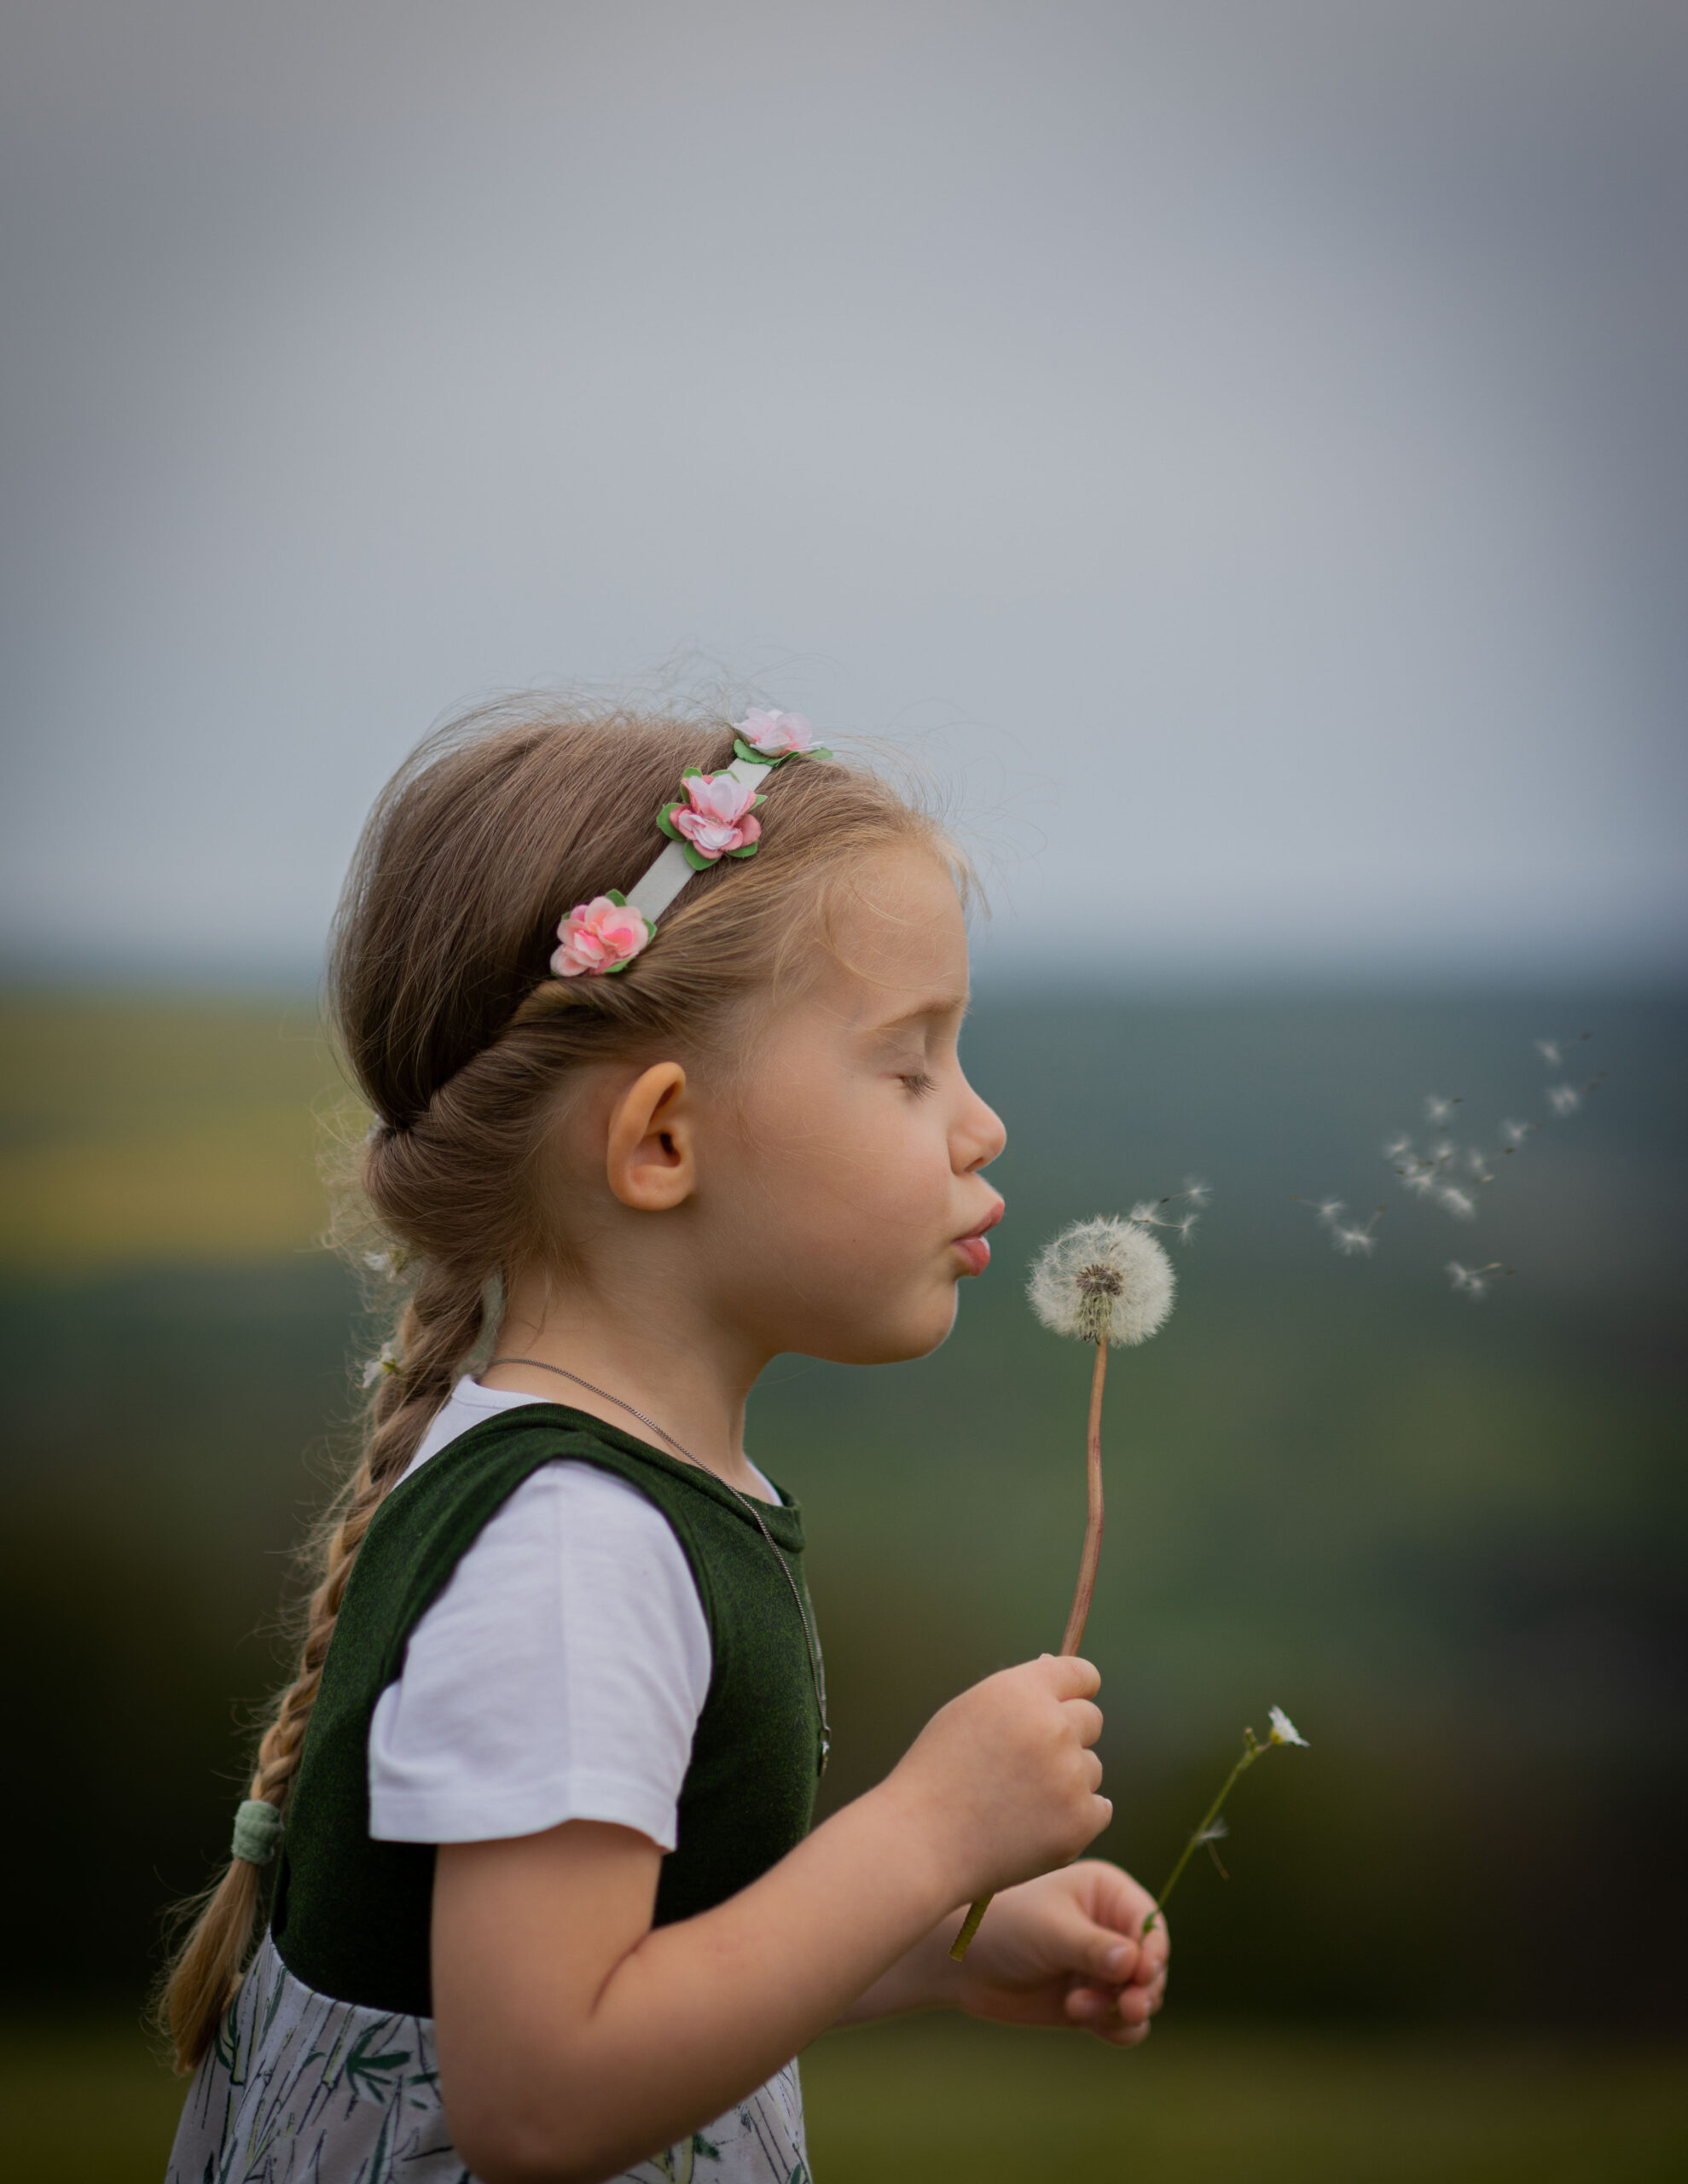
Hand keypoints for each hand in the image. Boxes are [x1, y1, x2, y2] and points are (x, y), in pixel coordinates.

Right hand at [886, 1655, 1110, 1902]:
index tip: (1071, 1703)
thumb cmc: (938, 1774)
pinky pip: (1098, 1809)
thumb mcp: (969, 1712)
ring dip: (1068, 1780)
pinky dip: (1074, 1817)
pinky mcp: (1079, 1821)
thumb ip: (1020, 1694)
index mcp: (1022, 1692)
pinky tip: (1035, 1825)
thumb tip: (1064, 1676)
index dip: (1077, 1689)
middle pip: (1092, 1719)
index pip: (1082, 1674)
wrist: (922, 1842)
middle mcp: (1052, 1727)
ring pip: (1091, 1768)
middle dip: (1070, 1735)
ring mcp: (1069, 1776)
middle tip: (1030, 1763)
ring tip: (1019, 1800)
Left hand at [949, 1861, 1168, 2046]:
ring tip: (1082, 2010)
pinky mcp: (1093, 2001)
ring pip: (1143, 1997)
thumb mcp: (1049, 1932)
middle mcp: (1112, 1929)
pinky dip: (1117, 2029)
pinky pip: (1125, 2023)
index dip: (1154, 1952)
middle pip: (1153, 1965)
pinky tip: (1089, 2024)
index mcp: (1107, 1893)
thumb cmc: (1003, 1928)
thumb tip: (1136, 1963)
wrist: (962, 1964)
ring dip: (1124, 2011)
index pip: (1149, 1924)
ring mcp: (1103, 1968)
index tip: (1143, 1976)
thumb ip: (1092, 1948)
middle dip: (1143, 1989)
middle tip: (1127, 2006)